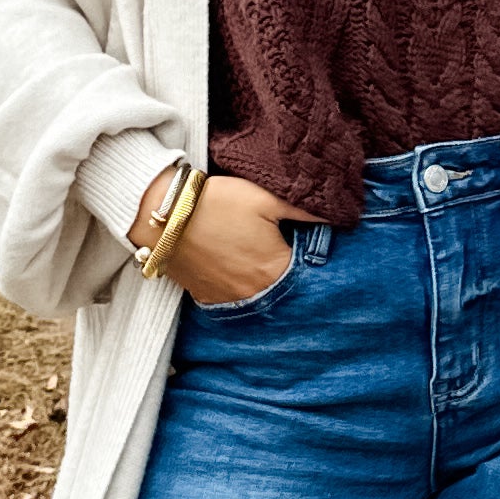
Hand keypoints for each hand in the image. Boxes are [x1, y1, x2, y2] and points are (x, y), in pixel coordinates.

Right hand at [130, 166, 320, 305]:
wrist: (163, 214)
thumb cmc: (217, 202)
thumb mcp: (265, 198)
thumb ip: (303, 211)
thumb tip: (336, 217)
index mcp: (275, 269)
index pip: (308, 274)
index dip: (310, 259)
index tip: (309, 248)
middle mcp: (254, 292)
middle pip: (282, 289)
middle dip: (287, 275)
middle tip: (281, 253)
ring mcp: (227, 298)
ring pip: (257, 297)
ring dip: (262, 283)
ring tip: (256, 261)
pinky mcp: (204, 297)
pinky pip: (230, 299)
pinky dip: (236, 288)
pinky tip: (234, 270)